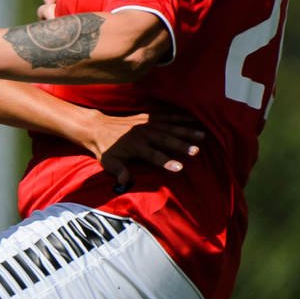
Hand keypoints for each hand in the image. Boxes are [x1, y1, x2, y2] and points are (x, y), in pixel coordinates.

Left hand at [88, 109, 203, 187]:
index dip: (166, 161)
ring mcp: (147, 123)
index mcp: (135, 146)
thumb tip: (125, 183)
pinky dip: (181, 117)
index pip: (153, 155)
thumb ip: (119, 171)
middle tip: (196, 151)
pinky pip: (167, 116)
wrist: (97, 127)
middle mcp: (143, 133)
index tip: (179, 167)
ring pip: (170, 127)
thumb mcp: (108, 163)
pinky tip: (194, 119)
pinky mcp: (149, 116)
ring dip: (186, 131)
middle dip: (181, 145)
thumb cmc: (105, 149)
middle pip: (165, 140)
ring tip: (202, 136)